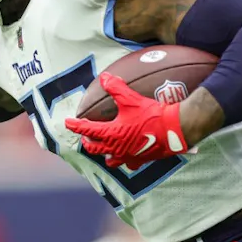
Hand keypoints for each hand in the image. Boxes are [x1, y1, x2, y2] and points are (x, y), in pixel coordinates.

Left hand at [65, 73, 187, 168]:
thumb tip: (105, 77)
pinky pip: (129, 164)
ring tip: (103, 146)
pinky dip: (124, 160)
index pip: (87, 129)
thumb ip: (116, 88)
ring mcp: (128, 157)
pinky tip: (126, 155)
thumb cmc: (152, 115)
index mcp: (111, 134)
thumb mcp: (132, 99)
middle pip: (94, 148)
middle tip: (84, 136)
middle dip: (87, 141)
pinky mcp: (140, 160)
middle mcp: (116, 148)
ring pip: (109, 160)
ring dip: (103, 153)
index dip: (75, 125)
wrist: (174, 129)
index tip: (67, 123)